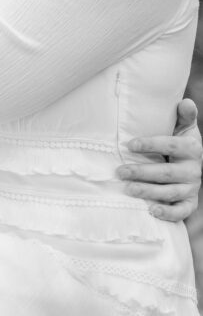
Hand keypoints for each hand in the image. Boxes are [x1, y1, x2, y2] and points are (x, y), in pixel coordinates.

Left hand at [117, 99, 201, 220]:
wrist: (195, 166)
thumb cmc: (182, 145)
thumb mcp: (185, 129)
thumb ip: (184, 116)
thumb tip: (185, 102)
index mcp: (193, 148)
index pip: (171, 145)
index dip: (151, 145)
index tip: (129, 144)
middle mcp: (194, 170)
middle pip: (167, 172)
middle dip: (142, 172)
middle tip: (120, 171)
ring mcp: (192, 188)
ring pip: (170, 192)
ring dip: (148, 192)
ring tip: (128, 189)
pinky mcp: (189, 203)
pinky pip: (181, 211)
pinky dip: (168, 213)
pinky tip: (152, 211)